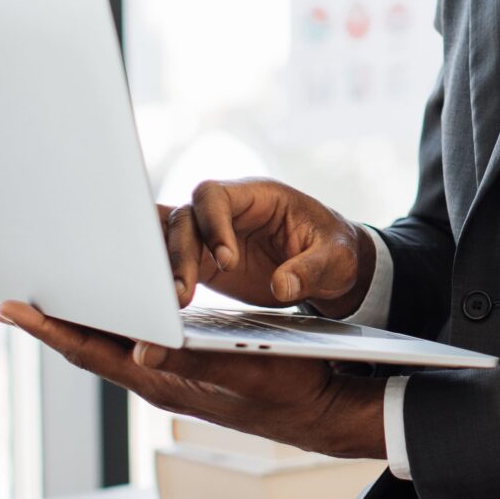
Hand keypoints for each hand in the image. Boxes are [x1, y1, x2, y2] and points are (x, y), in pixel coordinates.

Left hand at [0, 302, 387, 460]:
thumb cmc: (293, 387)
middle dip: (53, 320)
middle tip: (14, 293)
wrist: (326, 411)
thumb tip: (141, 349)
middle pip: (91, 346)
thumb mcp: (246, 368)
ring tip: (51, 293)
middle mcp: (160, 380)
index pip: (90, 352)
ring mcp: (174, 376)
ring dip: (81, 318)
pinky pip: (137, 342)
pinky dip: (117, 319)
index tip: (10, 307)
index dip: (48, 329)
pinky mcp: (190, 369)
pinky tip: (115, 303)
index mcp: (163, 381)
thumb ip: (194, 360)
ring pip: (112, 344)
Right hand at [162, 178, 374, 319]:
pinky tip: (163, 303)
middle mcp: (228, 212)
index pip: (215, 195)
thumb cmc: (334, 250)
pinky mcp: (207, 265)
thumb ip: (311, 269)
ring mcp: (212, 238)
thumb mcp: (336, 258)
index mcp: (258, 197)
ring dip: (167, 268)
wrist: (329, 268)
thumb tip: (283, 286)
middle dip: (180, 252)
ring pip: (173, 240)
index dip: (213, 223)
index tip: (227, 261)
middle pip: (185, 218)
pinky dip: (166, 279)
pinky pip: (177, 265)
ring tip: (174, 302)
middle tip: (184, 292)